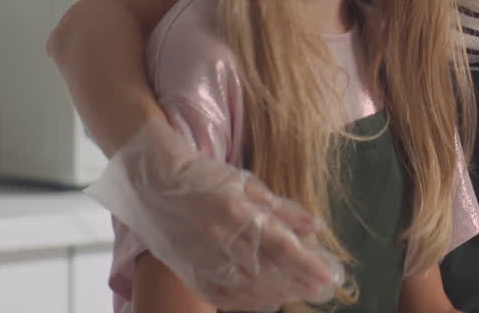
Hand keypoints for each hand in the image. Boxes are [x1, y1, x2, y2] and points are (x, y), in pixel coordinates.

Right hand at [86, 118, 342, 310]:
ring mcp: (202, 257)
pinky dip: (245, 302)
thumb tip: (316, 227)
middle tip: (321, 289)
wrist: (151, 181)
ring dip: (275, 293)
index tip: (327, 275)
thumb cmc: (203, 177)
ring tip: (298, 293)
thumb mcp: (246, 183)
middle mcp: (220, 239)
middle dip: (297, 282)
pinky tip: (265, 301)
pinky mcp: (188, 270)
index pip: (280, 244)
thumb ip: (281, 208)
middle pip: (267, 270)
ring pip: (245, 287)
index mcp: (237, 212)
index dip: (306, 263)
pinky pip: (220, 296)